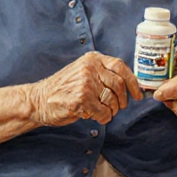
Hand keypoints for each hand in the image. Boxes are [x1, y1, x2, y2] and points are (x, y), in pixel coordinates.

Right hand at [27, 52, 142, 126]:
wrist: (39, 100)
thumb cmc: (64, 89)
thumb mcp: (83, 71)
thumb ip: (102, 73)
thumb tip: (130, 85)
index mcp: (92, 59)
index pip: (120, 66)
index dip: (133, 82)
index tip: (138, 95)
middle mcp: (89, 68)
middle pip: (119, 85)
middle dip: (123, 100)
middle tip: (119, 107)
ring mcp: (85, 83)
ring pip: (112, 100)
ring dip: (112, 111)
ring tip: (104, 112)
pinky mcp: (81, 100)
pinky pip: (103, 112)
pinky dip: (103, 118)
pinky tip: (96, 117)